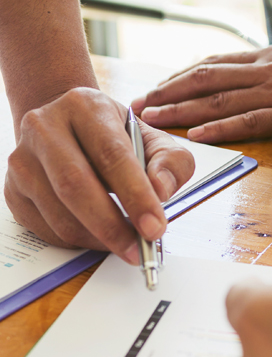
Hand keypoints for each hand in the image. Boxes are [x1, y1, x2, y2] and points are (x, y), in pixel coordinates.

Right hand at [4, 88, 193, 263]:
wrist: (66, 124)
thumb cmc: (112, 134)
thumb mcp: (151, 137)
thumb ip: (170, 162)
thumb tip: (162, 191)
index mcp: (86, 107)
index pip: (111, 154)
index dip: (135, 194)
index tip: (155, 226)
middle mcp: (45, 128)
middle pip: (75, 186)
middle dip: (112, 226)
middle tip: (139, 249)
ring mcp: (23, 160)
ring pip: (59, 214)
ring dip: (97, 239)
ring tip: (125, 242)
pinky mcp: (13, 190)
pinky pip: (46, 229)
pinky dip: (78, 242)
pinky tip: (98, 235)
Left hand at [132, 42, 271, 142]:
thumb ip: (262, 68)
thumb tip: (236, 78)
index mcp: (261, 58)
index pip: (210, 65)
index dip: (179, 77)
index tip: (156, 87)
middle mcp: (260, 71)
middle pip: (205, 79)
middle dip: (169, 91)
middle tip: (140, 103)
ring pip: (219, 99)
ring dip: (184, 109)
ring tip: (155, 118)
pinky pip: (249, 121)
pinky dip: (221, 128)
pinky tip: (197, 134)